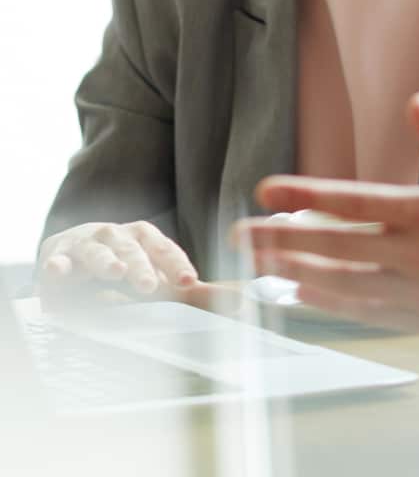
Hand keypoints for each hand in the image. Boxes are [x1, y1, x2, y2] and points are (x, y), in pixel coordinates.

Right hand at [38, 221, 198, 306]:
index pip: (164, 250)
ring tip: (115, 271)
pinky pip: (57, 261)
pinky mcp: (57, 257)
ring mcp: (86, 244)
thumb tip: (242, 300)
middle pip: (133, 250)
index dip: (176, 264)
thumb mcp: (159, 279)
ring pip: (98, 251)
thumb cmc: (124, 270)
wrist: (73, 257)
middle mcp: (118, 236)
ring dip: (107, 261)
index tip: (189, 282)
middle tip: (150, 286)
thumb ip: (196, 293)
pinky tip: (57, 270)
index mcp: (145, 239)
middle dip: (142, 267)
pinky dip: (57, 265)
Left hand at [235, 93, 418, 335]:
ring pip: (343, 285)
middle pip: (335, 249)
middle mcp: (418, 254)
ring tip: (260, 268)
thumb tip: (415, 103)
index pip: (353, 201)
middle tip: (241, 237)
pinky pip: (369, 313)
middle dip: (282, 241)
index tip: (267, 190)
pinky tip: (307, 298)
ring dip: (296, 275)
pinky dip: (331, 306)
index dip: (305, 196)